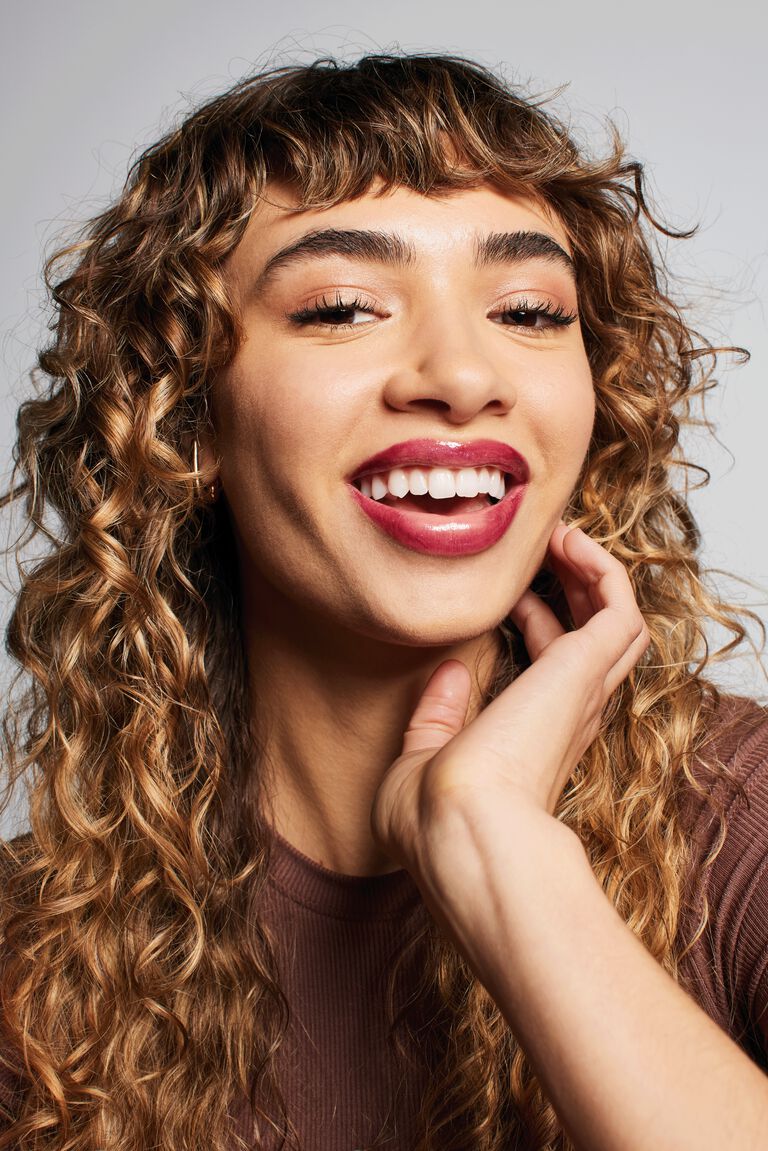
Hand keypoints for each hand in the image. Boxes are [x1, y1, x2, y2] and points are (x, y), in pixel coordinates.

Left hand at [370, 522, 649, 875]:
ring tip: (560, 535)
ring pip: (616, 621)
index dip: (536, 625)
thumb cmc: (436, 822)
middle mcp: (569, 715)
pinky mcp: (585, 668)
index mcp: (536, 739)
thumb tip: (448, 670)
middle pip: (596, 641)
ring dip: (594, 574)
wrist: (461, 832)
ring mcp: (581, 691)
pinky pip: (618, 605)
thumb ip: (437, 717)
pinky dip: (603, 568)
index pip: (554, 672)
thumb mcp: (421, 761)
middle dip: (574, 591)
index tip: (507, 595)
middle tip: (544, 549)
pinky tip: (569, 540)